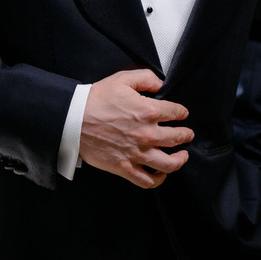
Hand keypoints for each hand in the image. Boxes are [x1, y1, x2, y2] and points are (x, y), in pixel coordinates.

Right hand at [78, 69, 192, 188]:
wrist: (73, 119)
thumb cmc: (96, 99)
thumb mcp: (122, 79)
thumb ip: (145, 78)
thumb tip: (161, 84)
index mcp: (148, 111)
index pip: (176, 113)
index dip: (182, 113)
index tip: (183, 114)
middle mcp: (147, 134)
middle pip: (177, 138)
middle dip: (186, 135)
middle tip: (188, 134)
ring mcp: (137, 153)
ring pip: (168, 163)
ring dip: (180, 159)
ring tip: (183, 156)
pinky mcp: (125, 168)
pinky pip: (148, 181)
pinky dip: (158, 179)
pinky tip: (161, 174)